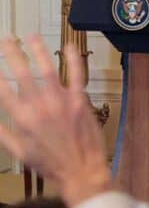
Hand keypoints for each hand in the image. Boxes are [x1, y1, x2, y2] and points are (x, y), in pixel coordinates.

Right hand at [0, 36, 109, 207]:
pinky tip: (69, 47)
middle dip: (12, 54)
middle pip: (21, 74)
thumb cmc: (50, 164)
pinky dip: (73, 60)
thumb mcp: (19, 152)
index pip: (2, 90)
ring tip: (31, 36)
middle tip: (6, 40)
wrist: (81, 171)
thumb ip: (2, 132)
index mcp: (22, 119)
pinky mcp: (80, 101)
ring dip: (38, 51)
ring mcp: (61, 102)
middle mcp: (39, 106)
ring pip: (47, 69)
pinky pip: (77, 75)